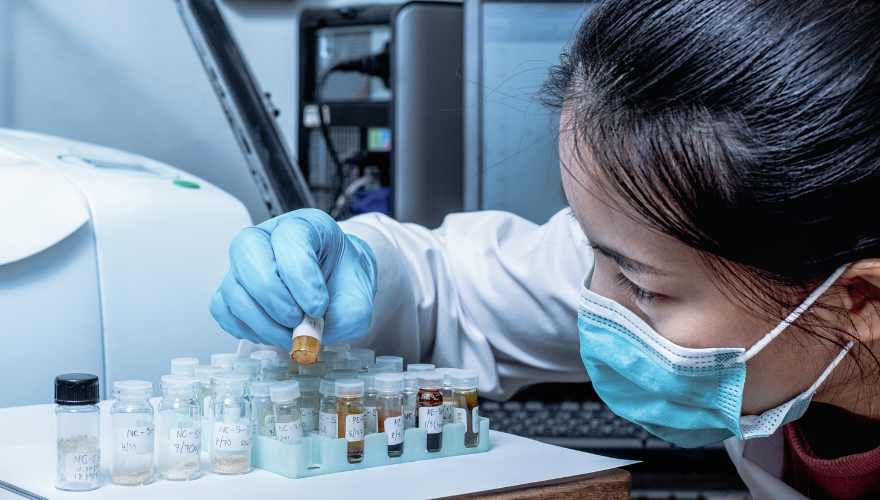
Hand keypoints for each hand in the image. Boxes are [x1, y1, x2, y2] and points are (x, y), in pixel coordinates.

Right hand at [210, 208, 376, 348]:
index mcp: (306, 225)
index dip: (300, 276)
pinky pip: (222, 308)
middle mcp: (269, 236)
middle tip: (295, 320)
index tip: (317, 306)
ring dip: (260, 320)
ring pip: (232, 286)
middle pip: (247, 251)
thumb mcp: (360, 300)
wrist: (338, 291)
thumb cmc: (344, 286)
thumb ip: (345, 316)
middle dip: (272, 295)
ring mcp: (246, 262)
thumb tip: (310, 334)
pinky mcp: (233, 287)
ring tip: (288, 335)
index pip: (289, 238)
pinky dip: (244, 327)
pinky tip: (270, 332)